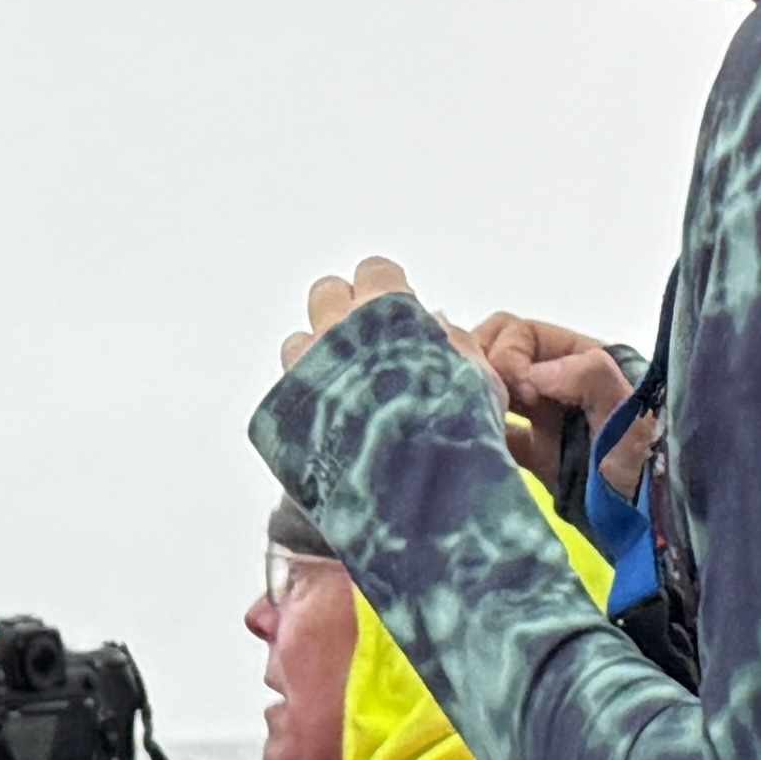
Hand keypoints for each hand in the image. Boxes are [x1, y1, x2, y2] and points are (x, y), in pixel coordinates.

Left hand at [280, 257, 506, 414]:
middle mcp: (338, 329)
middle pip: (326, 295)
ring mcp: (306, 369)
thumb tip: (435, 325)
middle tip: (371, 346)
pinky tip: (335, 428)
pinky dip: (307, 405)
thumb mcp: (476, 375)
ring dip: (320, 360)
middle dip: (346, 314)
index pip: (376, 271)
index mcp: (386, 310)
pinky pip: (288, 395)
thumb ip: (452, 341)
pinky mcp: (284, 413)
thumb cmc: (451, 427)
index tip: (399, 310)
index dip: (389, 289)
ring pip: (299, 344)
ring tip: (350, 392)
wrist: (411, 488)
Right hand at [474, 313, 647, 490]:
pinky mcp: (537, 456)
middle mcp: (560, 382)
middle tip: (478, 397)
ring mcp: (546, 419)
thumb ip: (589, 376)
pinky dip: (479, 432)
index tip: (515, 388)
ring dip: (476, 396)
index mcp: (582, 358)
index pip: (523, 333)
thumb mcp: (629, 411)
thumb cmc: (644, 461)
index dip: (507, 353)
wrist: (648, 519)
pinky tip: (468, 439)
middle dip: (481, 367)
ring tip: (461, 412)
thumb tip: (527, 375)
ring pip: (494, 390)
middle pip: (501, 355)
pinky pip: (497, 433)